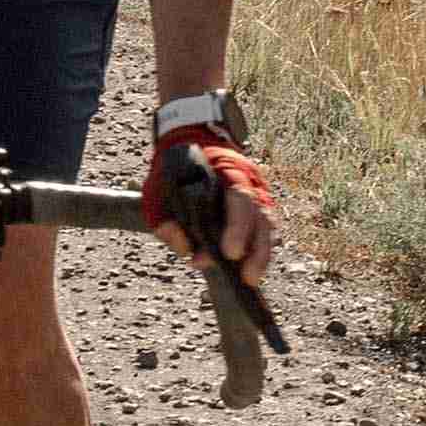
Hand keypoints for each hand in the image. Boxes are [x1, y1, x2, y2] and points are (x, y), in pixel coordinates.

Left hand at [142, 126, 276, 287]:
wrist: (191, 146)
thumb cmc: (174, 173)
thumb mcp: (158, 190)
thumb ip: (164, 218)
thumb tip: (183, 248)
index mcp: (225, 169)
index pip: (239, 196)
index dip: (237, 226)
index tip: (229, 253)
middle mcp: (248, 180)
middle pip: (260, 215)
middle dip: (255, 249)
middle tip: (246, 277)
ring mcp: (257, 192)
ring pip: (267, 225)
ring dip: (262, 255)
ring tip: (251, 280)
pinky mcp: (258, 207)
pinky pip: (266, 229)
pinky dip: (261, 250)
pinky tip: (253, 269)